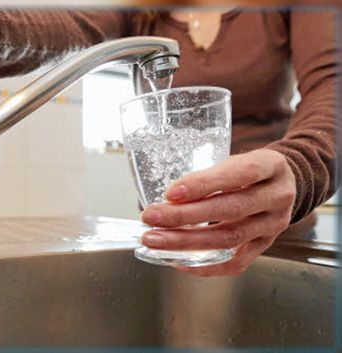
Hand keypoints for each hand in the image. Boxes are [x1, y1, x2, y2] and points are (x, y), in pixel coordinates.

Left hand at [140, 149, 295, 276]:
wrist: (285, 184)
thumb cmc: (249, 171)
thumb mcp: (235, 161)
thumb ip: (208, 177)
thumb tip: (166, 200)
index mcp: (271, 166)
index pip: (238, 175)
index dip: (204, 184)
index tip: (171, 193)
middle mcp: (277, 196)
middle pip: (230, 210)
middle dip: (185, 216)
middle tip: (151, 217)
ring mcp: (274, 224)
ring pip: (229, 238)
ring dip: (187, 241)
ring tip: (155, 240)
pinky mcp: (265, 245)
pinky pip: (236, 263)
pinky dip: (206, 266)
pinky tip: (179, 261)